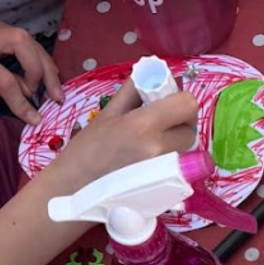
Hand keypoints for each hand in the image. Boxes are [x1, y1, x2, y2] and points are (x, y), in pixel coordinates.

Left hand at [0, 17, 63, 124]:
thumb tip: (26, 93)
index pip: (6, 81)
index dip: (22, 102)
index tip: (35, 119)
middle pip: (29, 52)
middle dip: (44, 77)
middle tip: (55, 99)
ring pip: (34, 44)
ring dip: (48, 68)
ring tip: (56, 90)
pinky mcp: (1, 26)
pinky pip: (28, 42)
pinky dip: (39, 59)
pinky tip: (46, 75)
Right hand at [43, 81, 197, 190]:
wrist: (72, 193)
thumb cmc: (85, 152)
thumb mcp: (107, 114)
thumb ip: (133, 91)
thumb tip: (153, 71)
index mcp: (142, 126)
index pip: (187, 104)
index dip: (180, 99)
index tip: (167, 101)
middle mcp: (159, 149)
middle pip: (191, 128)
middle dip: (180, 122)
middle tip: (160, 122)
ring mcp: (164, 171)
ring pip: (186, 148)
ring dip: (175, 140)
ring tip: (150, 143)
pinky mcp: (166, 188)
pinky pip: (180, 167)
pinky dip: (171, 159)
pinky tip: (149, 160)